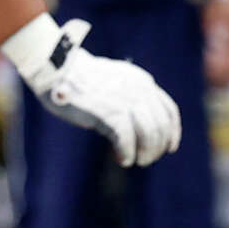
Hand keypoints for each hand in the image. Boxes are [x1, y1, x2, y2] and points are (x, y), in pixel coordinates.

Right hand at [9, 18, 179, 166]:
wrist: (56, 67)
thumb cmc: (78, 77)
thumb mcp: (113, 81)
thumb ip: (128, 96)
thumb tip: (135, 125)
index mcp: (142, 81)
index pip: (169, 110)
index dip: (172, 132)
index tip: (170, 148)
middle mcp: (139, 89)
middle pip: (161, 126)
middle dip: (157, 147)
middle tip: (145, 159)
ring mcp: (125, 100)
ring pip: (150, 134)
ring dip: (146, 152)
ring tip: (136, 160)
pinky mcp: (108, 113)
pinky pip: (127, 140)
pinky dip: (128, 153)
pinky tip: (122, 159)